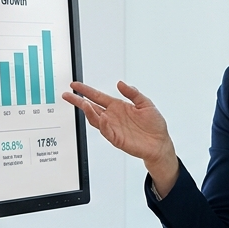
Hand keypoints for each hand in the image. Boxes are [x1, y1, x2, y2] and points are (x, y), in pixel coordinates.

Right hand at [63, 81, 178, 193]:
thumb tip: (121, 83)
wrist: (160, 143)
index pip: (98, 96)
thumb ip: (133, 93)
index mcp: (118, 107)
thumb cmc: (154, 125)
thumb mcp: (146, 103)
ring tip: (84, 103)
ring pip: (96, 119)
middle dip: (78, 101)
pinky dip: (103, 125)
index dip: (86, 91)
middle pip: (91, 107)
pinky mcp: (117, 139)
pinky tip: (101, 118)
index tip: (75, 85)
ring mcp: (113, 128)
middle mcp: (112, 117)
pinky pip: (106, 132)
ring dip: (89, 111)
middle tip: (68, 95)